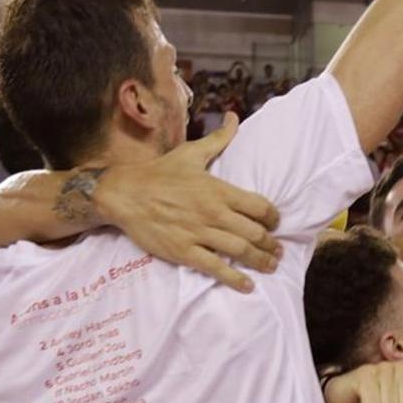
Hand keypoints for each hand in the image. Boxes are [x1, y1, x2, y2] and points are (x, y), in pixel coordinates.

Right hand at [94, 113, 282, 292]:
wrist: (124, 192)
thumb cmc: (159, 172)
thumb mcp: (191, 153)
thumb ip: (219, 139)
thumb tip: (233, 117)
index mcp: (218, 189)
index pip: (259, 206)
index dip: (274, 217)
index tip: (276, 223)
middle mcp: (213, 212)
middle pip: (255, 232)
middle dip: (272, 243)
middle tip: (278, 250)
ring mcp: (199, 233)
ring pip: (240, 250)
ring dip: (261, 260)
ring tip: (271, 265)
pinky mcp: (184, 251)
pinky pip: (215, 268)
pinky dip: (234, 279)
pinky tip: (247, 286)